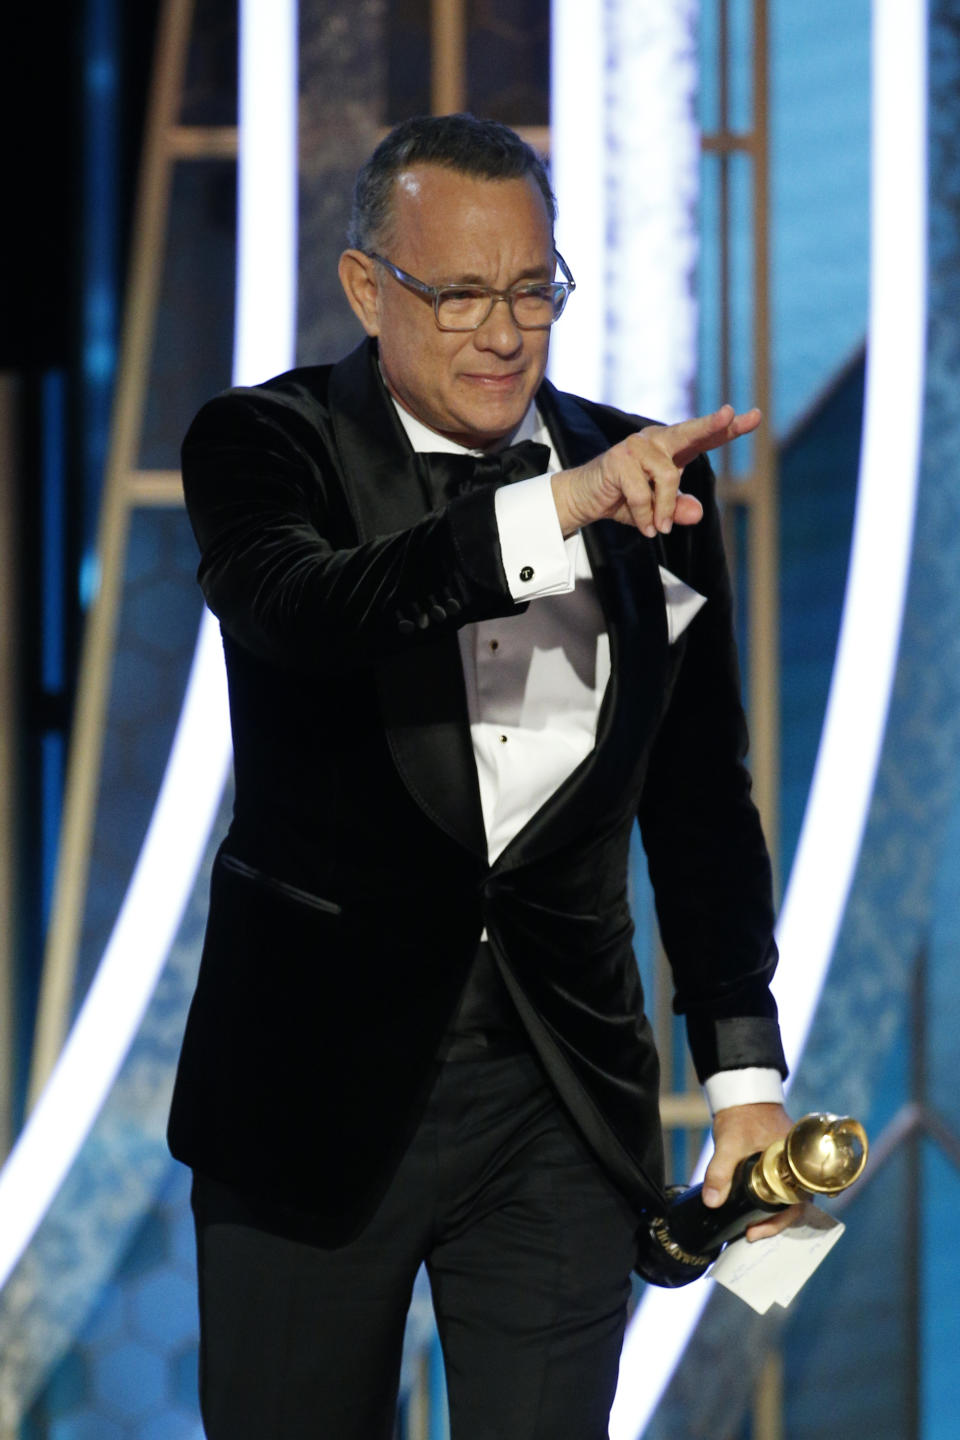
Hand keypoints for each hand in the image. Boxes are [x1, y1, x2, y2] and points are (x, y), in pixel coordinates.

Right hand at [550, 404, 761, 537]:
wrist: (584, 499)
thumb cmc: (624, 499)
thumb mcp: (658, 510)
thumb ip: (679, 509)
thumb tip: (698, 512)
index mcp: (671, 449)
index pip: (704, 438)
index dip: (728, 428)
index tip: (755, 417)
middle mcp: (655, 441)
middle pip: (689, 431)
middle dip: (711, 424)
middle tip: (728, 414)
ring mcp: (636, 446)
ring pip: (668, 477)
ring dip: (664, 509)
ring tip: (657, 529)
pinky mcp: (618, 459)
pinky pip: (644, 493)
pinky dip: (646, 514)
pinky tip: (644, 527)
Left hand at [703, 1101, 802, 1242]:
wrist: (743, 1095)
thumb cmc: (742, 1116)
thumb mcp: (729, 1143)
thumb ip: (719, 1172)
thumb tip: (711, 1202)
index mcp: (796, 1164)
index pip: (797, 1204)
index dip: (779, 1223)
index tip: (755, 1233)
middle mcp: (798, 1169)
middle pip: (794, 1206)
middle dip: (773, 1224)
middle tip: (750, 1233)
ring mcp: (789, 1167)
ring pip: (787, 1199)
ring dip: (770, 1214)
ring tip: (749, 1226)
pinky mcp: (779, 1165)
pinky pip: (779, 1189)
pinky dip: (767, 1202)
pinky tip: (751, 1209)